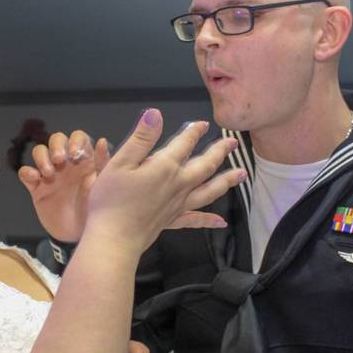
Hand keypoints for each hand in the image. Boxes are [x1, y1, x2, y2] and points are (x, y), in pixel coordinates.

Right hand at [18, 114, 245, 243]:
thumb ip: (141, 138)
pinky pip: (196, 219)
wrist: (114, 238)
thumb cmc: (111, 200)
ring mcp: (178, 204)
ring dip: (226, 181)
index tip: (202, 124)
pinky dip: (209, 220)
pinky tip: (221, 222)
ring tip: (241, 174)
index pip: (184, 144)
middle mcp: (178, 184)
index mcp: (165, 167)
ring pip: (209, 190)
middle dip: (219, 152)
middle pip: (205, 165)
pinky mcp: (172, 221)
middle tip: (233, 143)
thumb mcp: (120, 162)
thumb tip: (156, 114)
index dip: (193, 132)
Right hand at [18, 130, 97, 241]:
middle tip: (60, 160)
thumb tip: (102, 140)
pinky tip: (35, 180)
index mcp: (84, 159)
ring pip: (39, 152)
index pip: (78, 137)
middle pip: (56, 140)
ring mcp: (49, 174)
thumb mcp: (102, 186)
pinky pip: (25, 173)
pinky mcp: (36, 187)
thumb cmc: (95, 209)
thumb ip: (102, 164)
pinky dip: (27, 172)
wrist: (80, 235)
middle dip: (56, 146)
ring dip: (42, 158)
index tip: (76, 154)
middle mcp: (66, 163)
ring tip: (49, 174)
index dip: (75, 140)